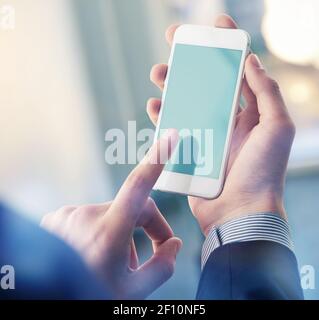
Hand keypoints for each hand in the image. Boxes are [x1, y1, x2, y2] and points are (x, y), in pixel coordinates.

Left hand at [41, 129, 181, 298]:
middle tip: (152, 255)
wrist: (45, 298)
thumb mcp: (134, 290)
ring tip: (113, 263)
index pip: (138, 185)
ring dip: (121, 235)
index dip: (157, 160)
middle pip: (133, 209)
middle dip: (146, 230)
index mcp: (108, 232)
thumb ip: (163, 266)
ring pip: (111, 215)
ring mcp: (68, 215)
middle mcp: (86, 216)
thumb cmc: (90, 294)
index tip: (170, 137)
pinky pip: (90, 217)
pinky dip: (98, 232)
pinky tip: (91, 254)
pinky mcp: (56, 218)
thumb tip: (173, 244)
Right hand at [147, 15, 294, 234]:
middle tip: (172, 44)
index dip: (227, 46)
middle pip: (205, 84)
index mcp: (249, 113)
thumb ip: (267, 92)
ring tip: (157, 75)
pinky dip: (162, 117)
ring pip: (185, 103)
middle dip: (190, 62)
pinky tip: (154, 107)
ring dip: (171, 87)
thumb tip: (252, 60)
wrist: (240, 213)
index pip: (237, 72)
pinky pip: (172, 129)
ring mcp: (206, 136)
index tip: (213, 23)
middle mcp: (227, 122)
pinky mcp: (189, 151)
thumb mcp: (277, 127)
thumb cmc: (263, 173)